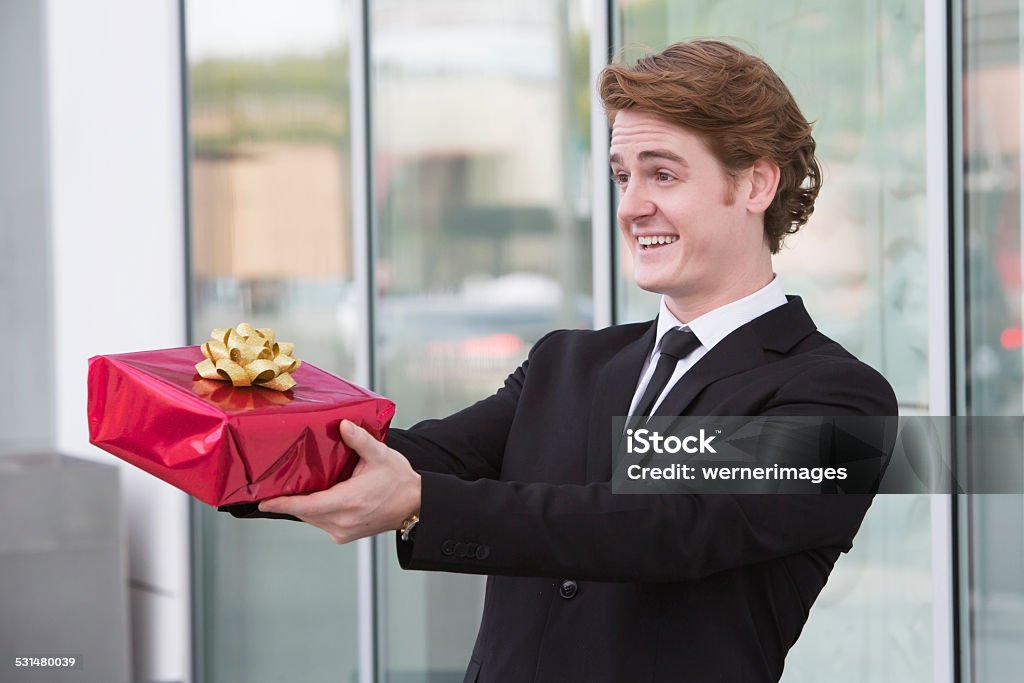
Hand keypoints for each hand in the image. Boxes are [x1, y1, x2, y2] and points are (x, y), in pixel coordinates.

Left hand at [259, 420, 420, 543]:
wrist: (415, 506)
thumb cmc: (399, 481)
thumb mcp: (381, 456)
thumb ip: (360, 440)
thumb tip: (343, 425)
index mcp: (349, 501)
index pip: (307, 506)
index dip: (283, 504)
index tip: (264, 501)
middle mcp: (342, 521)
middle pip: (305, 512)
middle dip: (288, 501)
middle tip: (272, 488)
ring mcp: (343, 531)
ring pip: (312, 519)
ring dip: (302, 506)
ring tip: (291, 490)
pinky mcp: (345, 535)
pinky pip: (321, 522)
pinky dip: (315, 511)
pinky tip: (315, 497)